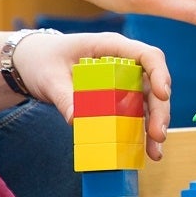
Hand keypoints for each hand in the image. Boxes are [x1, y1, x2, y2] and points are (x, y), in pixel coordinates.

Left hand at [12, 32, 171, 160]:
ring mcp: (123, 79)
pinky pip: (136, 111)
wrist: (33, 62)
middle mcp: (125, 62)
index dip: (160, 74)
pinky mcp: (118, 95)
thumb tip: (76, 119)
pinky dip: (141, 129)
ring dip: (154, 123)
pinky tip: (145, 149)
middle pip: (152, 83)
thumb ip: (64, 97)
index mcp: (112, 47)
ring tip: (155, 150)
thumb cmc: (43, 60)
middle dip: (159, 109)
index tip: (162, 95)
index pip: (148, 55)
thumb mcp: (50, 78)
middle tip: (157, 135)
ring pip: (148, 100)